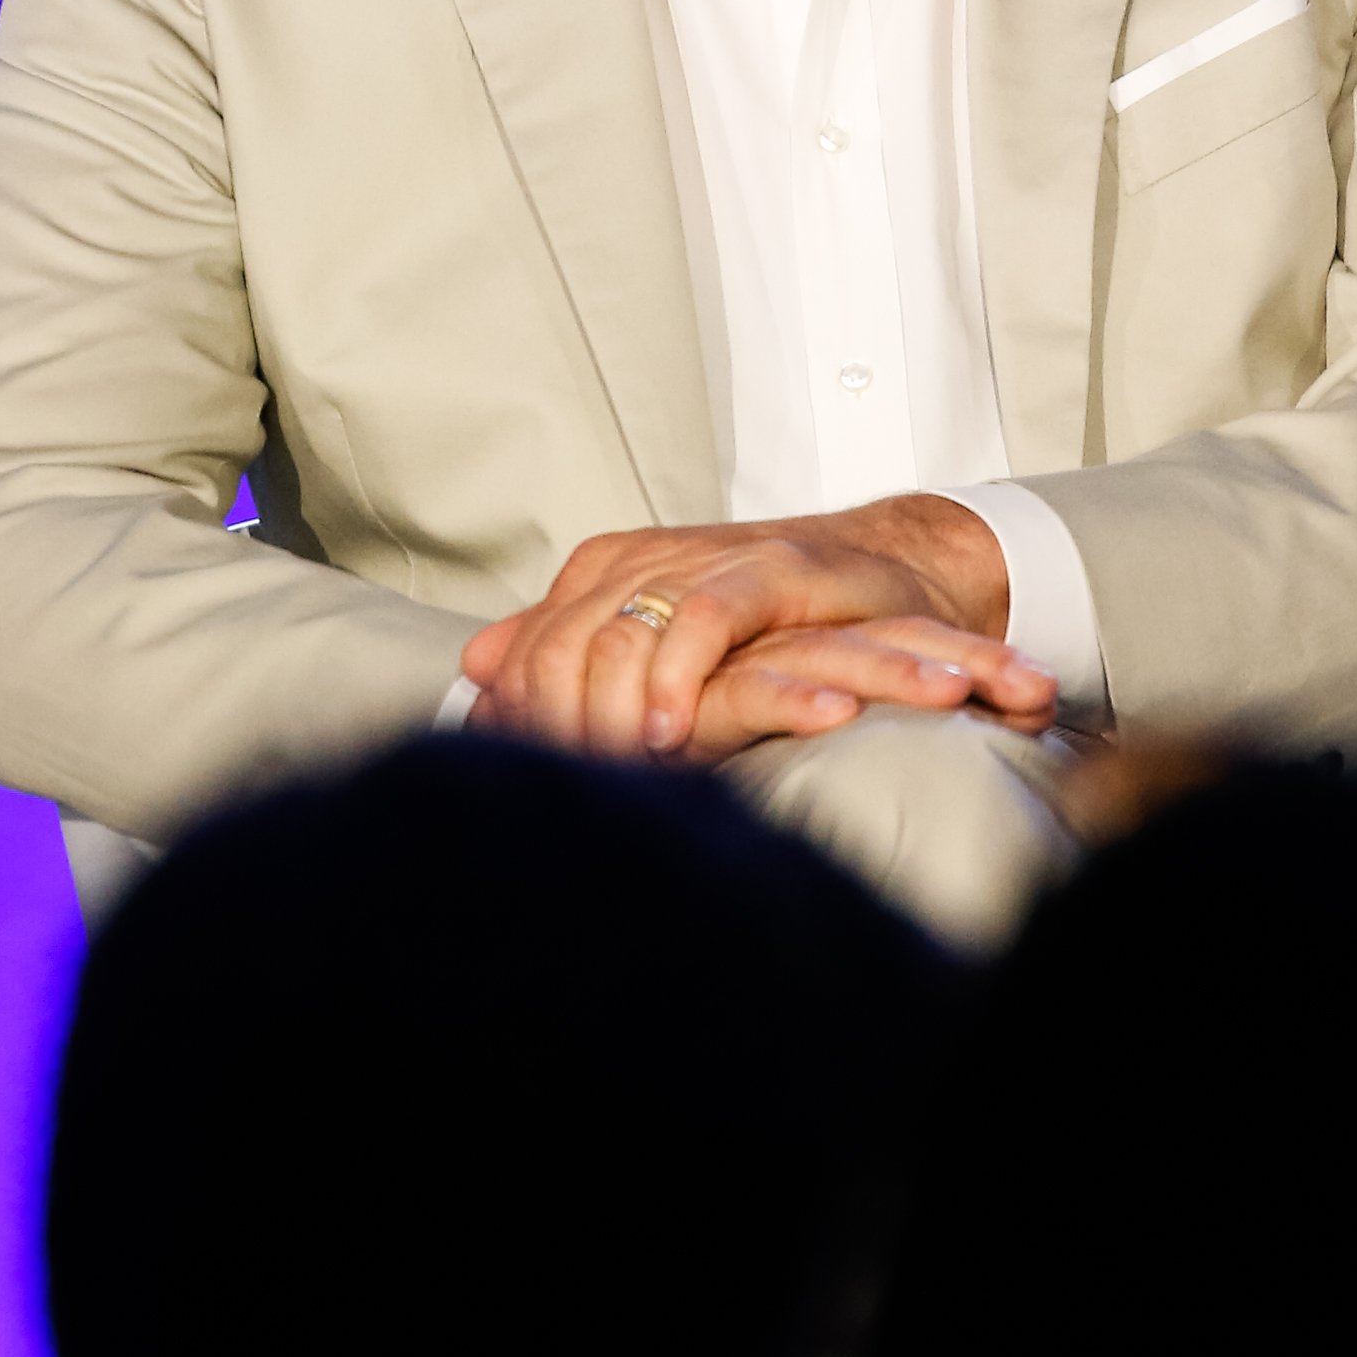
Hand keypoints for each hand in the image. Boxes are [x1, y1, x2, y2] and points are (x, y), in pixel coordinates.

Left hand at [457, 496, 1055, 761]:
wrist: (879, 578)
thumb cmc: (769, 625)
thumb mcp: (655, 642)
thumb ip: (566, 649)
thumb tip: (476, 665)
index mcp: (602, 574)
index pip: (526, 655)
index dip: (523, 727)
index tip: (539, 787)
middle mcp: (641, 562)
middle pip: (559, 653)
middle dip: (559, 733)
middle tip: (576, 795)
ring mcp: (701, 562)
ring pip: (618, 640)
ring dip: (610, 720)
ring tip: (619, 777)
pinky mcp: (762, 572)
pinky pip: (698, 625)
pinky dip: (675, 683)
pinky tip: (670, 737)